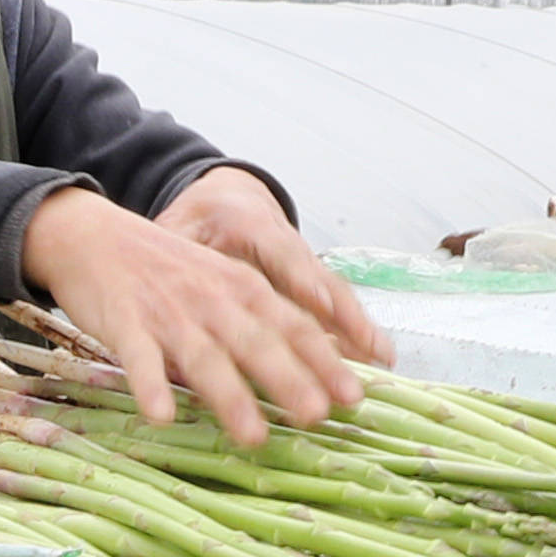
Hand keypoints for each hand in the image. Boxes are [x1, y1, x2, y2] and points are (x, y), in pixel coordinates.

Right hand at [21, 178, 371, 446]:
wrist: (94, 237)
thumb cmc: (166, 272)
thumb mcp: (219, 284)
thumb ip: (257, 323)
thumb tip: (308, 374)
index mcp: (242, 288)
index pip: (294, 325)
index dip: (324, 361)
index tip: (355, 397)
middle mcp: (212, 299)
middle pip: (257, 342)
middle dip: (289, 379)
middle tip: (318, 417)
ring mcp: (168, 312)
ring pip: (205, 357)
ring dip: (231, 396)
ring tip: (254, 436)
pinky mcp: (124, 322)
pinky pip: (139, 358)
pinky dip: (150, 386)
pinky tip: (161, 416)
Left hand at [156, 164, 392, 371]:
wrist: (223, 196)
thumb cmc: (195, 218)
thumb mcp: (176, 232)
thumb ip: (178, 267)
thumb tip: (172, 315)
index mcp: (250, 224)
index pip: (280, 252)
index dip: (300, 277)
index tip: (318, 300)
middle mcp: (287, 243)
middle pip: (319, 281)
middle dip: (344, 318)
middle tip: (366, 350)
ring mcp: (303, 262)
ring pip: (334, 295)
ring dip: (359, 328)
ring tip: (384, 359)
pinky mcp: (309, 281)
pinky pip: (334, 306)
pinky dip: (355, 331)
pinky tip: (376, 360)